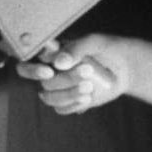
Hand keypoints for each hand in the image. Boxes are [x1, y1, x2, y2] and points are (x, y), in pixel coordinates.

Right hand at [16, 34, 130, 114]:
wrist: (125, 68)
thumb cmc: (108, 49)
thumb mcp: (95, 42)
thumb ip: (76, 48)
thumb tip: (59, 62)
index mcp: (50, 55)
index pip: (26, 64)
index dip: (32, 70)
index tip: (50, 71)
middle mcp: (49, 72)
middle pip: (44, 82)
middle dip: (66, 79)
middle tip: (89, 71)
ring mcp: (57, 89)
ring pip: (49, 98)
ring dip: (70, 94)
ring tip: (91, 87)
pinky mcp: (66, 102)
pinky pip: (60, 109)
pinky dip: (74, 104)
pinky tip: (88, 97)